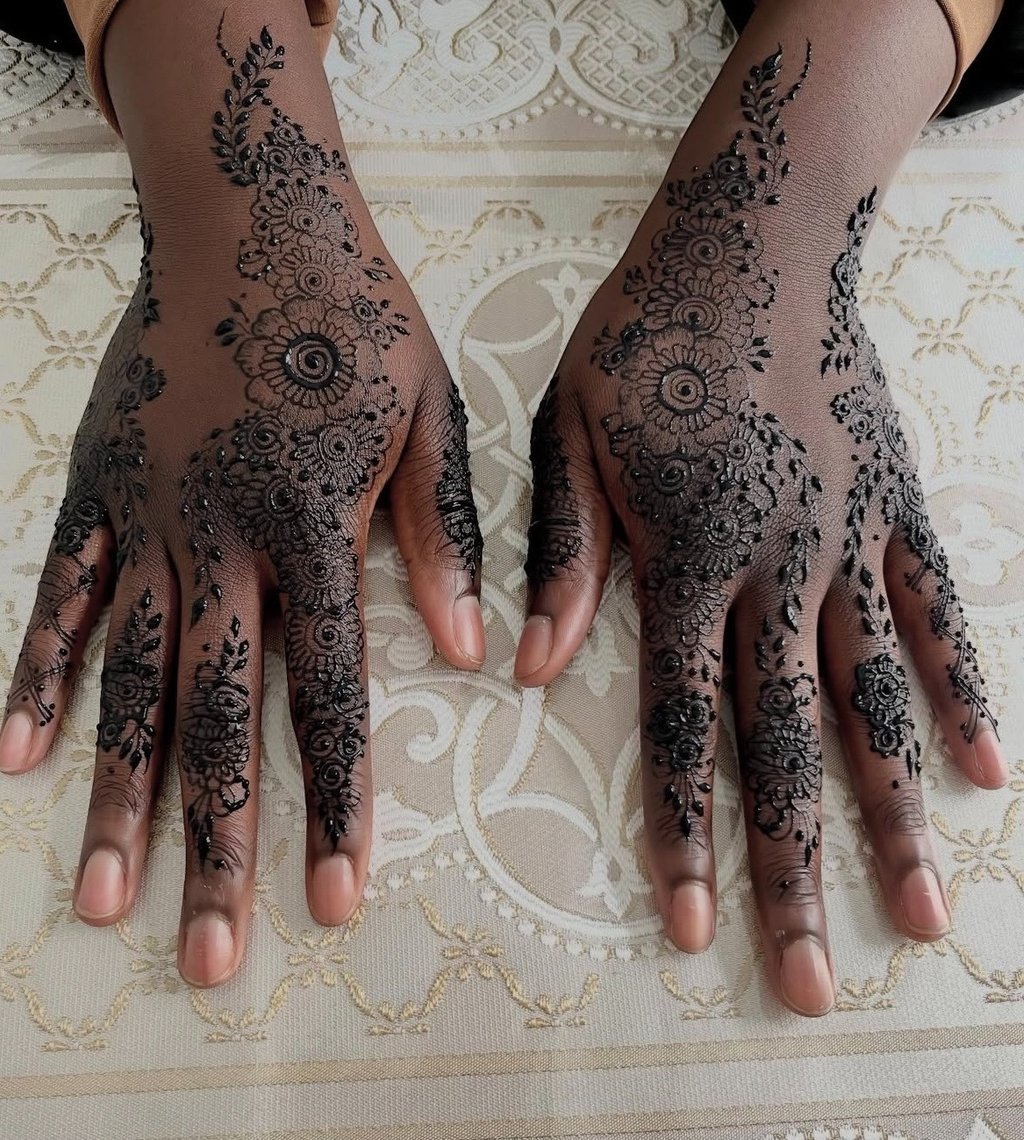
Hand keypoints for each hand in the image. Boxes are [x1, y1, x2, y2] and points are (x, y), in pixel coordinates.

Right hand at [0, 23, 482, 986]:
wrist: (252, 217)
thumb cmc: (356, 319)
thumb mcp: (431, 417)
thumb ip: (443, 536)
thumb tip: (476, 654)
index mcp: (316, 529)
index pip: (332, 695)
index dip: (338, 803)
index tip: (338, 900)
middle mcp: (224, 543)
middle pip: (219, 720)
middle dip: (218, 843)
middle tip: (208, 957)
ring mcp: (148, 520)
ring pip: (131, 684)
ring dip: (120, 798)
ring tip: (105, 903)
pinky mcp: (95, 491)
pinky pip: (57, 601)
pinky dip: (35, 680)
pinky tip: (13, 764)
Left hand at [517, 45, 1005, 1015]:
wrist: (747, 244)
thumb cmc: (641, 341)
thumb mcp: (567, 437)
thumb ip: (563, 556)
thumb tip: (526, 668)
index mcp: (682, 558)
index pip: (678, 723)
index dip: (686, 832)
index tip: (697, 929)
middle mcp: (772, 568)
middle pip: (785, 743)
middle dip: (796, 869)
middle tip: (815, 981)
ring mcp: (847, 541)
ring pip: (875, 699)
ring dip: (897, 816)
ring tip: (928, 916)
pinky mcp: (896, 508)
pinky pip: (938, 612)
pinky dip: (966, 690)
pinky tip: (996, 773)